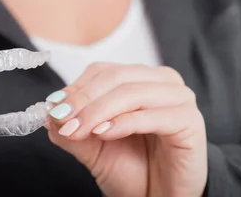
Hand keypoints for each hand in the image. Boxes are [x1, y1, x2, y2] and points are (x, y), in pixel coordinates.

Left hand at [45, 63, 206, 196]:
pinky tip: (104, 134)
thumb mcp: (93, 147)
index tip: (54, 108)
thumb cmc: (134, 170)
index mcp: (141, 78)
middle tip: (63, 121)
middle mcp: (163, 82)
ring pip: (132, 93)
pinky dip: (123, 123)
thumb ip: (73, 127)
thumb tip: (49, 111)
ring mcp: (180, 99)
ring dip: (99, 111)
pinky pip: (152, 116)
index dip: (76, 88)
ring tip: (78, 130)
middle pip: (116, 77)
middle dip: (84, 100)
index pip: (103, 71)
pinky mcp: (191, 121)